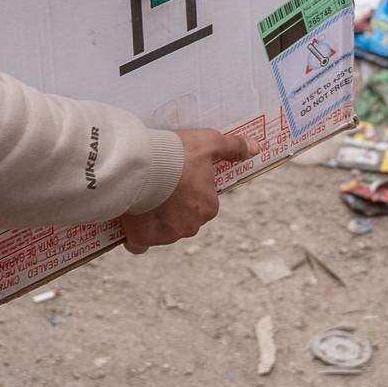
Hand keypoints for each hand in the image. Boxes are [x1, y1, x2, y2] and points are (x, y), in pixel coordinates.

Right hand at [115, 126, 251, 252]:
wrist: (143, 164)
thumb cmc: (178, 154)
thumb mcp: (209, 143)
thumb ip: (233, 147)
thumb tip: (256, 149)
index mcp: (208, 207)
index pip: (202, 203)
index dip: (188, 190)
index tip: (176, 177)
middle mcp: (191, 226)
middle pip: (182, 218)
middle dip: (172, 207)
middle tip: (157, 185)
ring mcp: (167, 235)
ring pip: (162, 230)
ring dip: (154, 218)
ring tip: (141, 196)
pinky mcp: (143, 239)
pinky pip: (140, 244)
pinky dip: (137, 236)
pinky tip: (131, 223)